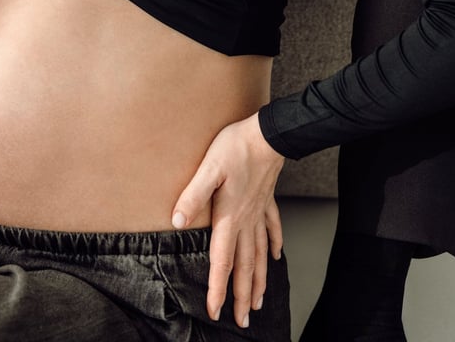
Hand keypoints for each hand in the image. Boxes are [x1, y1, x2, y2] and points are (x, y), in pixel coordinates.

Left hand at [172, 115, 284, 327]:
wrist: (268, 133)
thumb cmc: (236, 146)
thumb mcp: (209, 168)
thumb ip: (193, 195)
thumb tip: (177, 220)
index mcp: (230, 216)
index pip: (222, 260)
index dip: (218, 288)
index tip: (216, 311)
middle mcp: (247, 220)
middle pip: (245, 265)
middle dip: (241, 295)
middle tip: (243, 320)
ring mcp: (259, 211)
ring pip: (261, 253)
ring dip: (259, 279)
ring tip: (258, 300)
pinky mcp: (267, 199)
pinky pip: (273, 228)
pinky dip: (275, 245)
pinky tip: (277, 256)